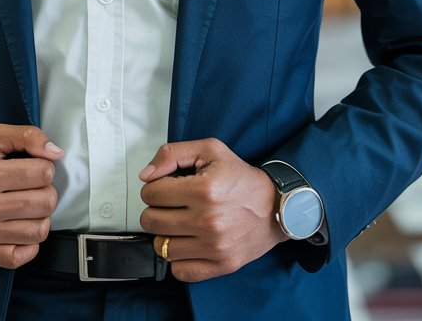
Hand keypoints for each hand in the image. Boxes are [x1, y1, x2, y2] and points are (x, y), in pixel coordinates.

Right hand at [0, 124, 63, 268]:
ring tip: (29, 205)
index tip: (33, 167)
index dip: (45, 167)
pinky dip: (30, 242)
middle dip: (47, 190)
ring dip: (41, 216)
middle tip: (33, 186)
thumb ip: (27, 135)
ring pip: (39, 231)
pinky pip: (22, 256)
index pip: (42, 173)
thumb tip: (56, 152)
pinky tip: (21, 226)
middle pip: (45, 202)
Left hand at [138, 138, 284, 281]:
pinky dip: (178, 259)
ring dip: (165, 234)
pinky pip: (179, 271)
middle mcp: (207, 221)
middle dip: (155, 209)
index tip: (165, 187)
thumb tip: (146, 175)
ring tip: (179, 223)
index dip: (154, 187)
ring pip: (161, 248)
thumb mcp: (209, 150)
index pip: (151, 193)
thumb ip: (172, 154)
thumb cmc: (241, 178)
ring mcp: (214, 247)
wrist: (275, 206)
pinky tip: (187, 242)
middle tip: (169, 204)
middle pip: (151, 221)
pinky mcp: (220, 265)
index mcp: (203, 190)